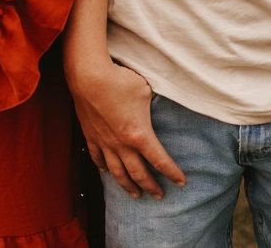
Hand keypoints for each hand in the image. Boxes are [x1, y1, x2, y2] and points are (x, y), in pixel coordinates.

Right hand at [67, 58, 185, 198]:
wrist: (89, 76)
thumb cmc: (120, 80)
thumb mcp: (145, 90)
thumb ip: (151, 104)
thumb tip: (153, 105)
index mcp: (139, 135)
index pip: (160, 161)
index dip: (172, 173)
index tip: (181, 182)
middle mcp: (122, 144)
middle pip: (138, 173)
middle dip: (151, 186)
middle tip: (159, 195)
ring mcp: (104, 142)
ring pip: (117, 173)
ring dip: (128, 186)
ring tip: (136, 194)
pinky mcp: (91, 136)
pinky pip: (97, 158)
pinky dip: (103, 168)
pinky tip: (107, 172)